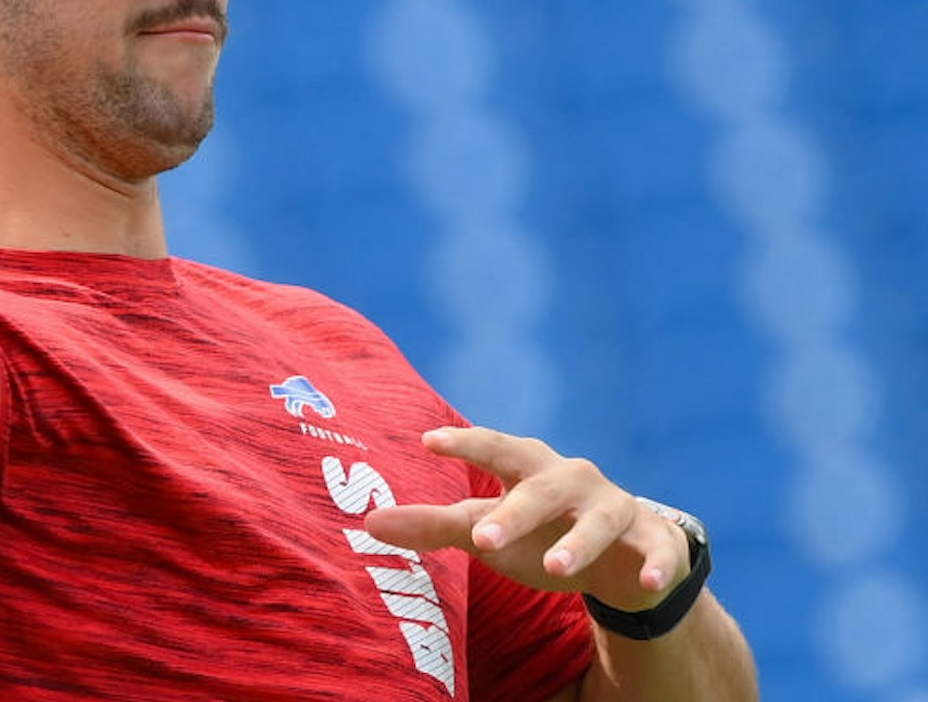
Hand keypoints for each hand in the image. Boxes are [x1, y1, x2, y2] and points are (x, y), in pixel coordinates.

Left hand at [364, 426, 690, 612]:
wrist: (620, 558)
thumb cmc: (538, 533)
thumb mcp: (487, 529)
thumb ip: (432, 525)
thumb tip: (368, 522)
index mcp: (529, 468)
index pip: (494, 447)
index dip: (464, 441)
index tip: (427, 440)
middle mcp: (573, 479)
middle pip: (542, 489)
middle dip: (515, 512)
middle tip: (483, 539)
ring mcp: (616, 508)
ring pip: (600, 520)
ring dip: (579, 541)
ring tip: (557, 567)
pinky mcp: (654, 539)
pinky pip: (657, 551)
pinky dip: (657, 566)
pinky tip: (648, 585)